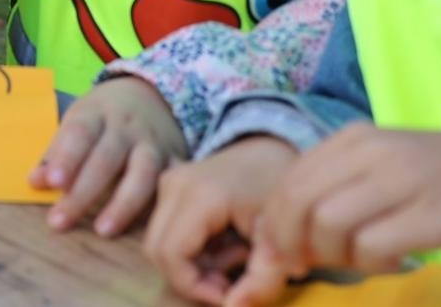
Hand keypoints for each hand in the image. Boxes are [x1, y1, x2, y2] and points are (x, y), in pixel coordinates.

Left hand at [32, 75, 187, 235]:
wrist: (150, 96)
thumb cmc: (102, 116)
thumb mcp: (77, 120)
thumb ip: (57, 151)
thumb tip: (36, 182)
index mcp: (95, 113)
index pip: (80, 133)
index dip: (66, 158)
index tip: (53, 183)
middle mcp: (126, 128)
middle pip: (106, 159)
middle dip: (83, 192)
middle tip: (59, 220)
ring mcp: (153, 145)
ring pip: (143, 174)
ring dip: (122, 205)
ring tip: (102, 231)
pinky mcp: (176, 161)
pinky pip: (171, 185)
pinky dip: (161, 206)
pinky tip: (146, 230)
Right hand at [144, 136, 296, 303]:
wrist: (276, 149)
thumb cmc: (283, 191)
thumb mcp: (280, 241)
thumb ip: (260, 280)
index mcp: (199, 196)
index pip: (171, 254)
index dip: (194, 286)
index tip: (228, 297)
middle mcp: (173, 185)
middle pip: (157, 250)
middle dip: (191, 278)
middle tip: (231, 283)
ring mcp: (168, 182)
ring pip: (159, 241)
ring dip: (191, 264)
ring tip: (234, 259)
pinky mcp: (169, 184)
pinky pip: (165, 229)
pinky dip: (190, 249)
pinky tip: (225, 244)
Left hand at [225, 125, 440, 306]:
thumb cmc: (436, 179)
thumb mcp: (381, 167)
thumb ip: (333, 188)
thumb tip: (273, 232)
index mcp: (355, 138)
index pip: (289, 180)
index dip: (274, 222)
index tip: (279, 251)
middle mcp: (375, 151)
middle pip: (299, 201)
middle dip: (290, 242)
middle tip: (305, 265)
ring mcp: (406, 180)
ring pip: (330, 223)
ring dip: (334, 255)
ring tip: (359, 260)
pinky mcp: (436, 215)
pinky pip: (374, 245)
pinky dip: (371, 263)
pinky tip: (391, 262)